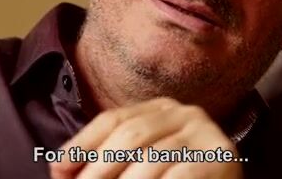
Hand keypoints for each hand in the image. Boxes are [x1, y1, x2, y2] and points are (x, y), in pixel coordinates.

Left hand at [50, 97, 243, 178]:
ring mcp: (206, 133)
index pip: (113, 119)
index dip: (82, 143)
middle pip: (130, 135)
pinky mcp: (222, 157)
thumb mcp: (139, 166)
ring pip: (152, 158)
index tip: (59, 168)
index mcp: (159, 108)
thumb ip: (106, 163)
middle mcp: (184, 112)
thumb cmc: (175, 178)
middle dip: (99, 168)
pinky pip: (180, 175)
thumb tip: (59, 168)